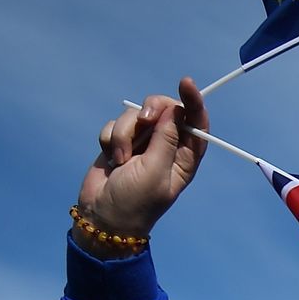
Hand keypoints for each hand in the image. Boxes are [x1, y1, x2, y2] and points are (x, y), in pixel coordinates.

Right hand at [75, 76, 208, 254]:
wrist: (102, 216)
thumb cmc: (136, 201)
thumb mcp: (154, 171)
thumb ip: (165, 139)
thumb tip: (174, 110)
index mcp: (185, 157)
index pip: (196, 123)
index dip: (194, 101)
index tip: (185, 83)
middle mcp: (167, 147)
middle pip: (165, 109)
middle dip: (151, 110)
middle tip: (144, 119)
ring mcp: (143, 143)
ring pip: (136, 115)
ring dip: (125, 133)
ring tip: (122, 159)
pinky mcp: (120, 142)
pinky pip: (115, 124)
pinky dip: (110, 138)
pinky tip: (111, 157)